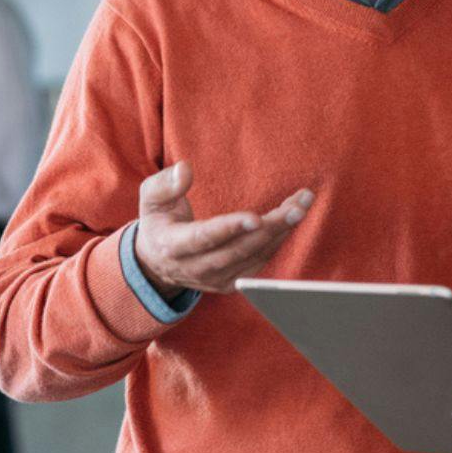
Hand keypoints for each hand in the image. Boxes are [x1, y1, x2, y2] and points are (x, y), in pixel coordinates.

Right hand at [132, 161, 312, 296]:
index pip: (205, 238)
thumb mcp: (150, 199)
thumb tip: (185, 169)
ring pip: (254, 257)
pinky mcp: (231, 283)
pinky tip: (291, 218)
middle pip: (239, 249)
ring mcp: (216, 279)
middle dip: (271, 227)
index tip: (255, 218)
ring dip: (281, 231)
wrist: (158, 262)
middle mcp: (197, 268)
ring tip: (301, 204)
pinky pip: (260, 262)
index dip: (230, 229)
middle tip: (297, 206)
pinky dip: (278, 240)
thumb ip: (165, 184)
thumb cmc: (158, 221)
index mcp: (174, 245)